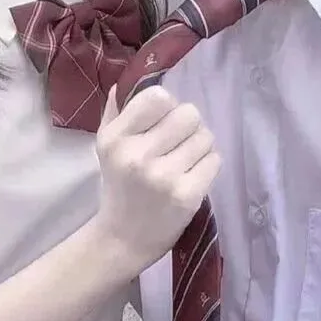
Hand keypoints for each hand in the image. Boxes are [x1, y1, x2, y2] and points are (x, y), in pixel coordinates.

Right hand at [93, 86, 220, 271]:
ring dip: (200, 147)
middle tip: (178, 144)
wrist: (122, 240)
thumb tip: (127, 81)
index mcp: (116, 138)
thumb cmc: (118, 188)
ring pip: (206, 137)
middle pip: (189, 114)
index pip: (159, 97)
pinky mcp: (186, 195)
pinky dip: (207, 166)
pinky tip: (191, 177)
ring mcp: (164, 177)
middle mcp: (138, 155)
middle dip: (189, 127)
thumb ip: (115, 113)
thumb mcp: (105, 148)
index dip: (168, 107)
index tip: (162, 124)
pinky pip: (214, 160)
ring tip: (184, 162)